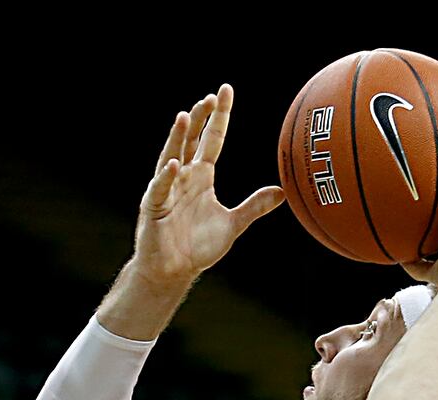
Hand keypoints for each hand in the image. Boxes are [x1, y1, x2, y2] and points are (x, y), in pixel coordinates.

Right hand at [132, 84, 284, 288]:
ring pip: (171, 157)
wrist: (173, 271)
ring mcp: (167, 190)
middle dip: (199, 118)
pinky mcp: (154, 208)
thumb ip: (255, 206)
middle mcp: (183, 177)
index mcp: (202, 176)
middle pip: (190, 140)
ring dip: (177, 138)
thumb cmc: (197, 247)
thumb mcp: (232, 224)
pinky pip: (160, 189)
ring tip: (184, 116)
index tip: (226, 91)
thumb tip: (282, 192)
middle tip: (211, 97)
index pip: (212, 139)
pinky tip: (174, 164)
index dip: (220, 116)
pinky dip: (166, 177)